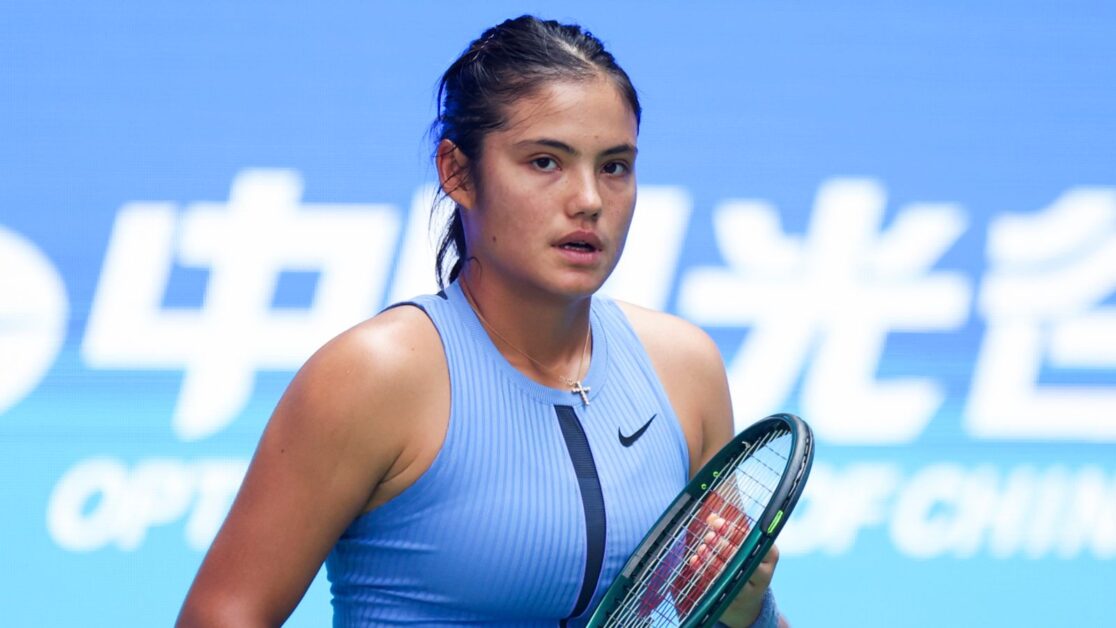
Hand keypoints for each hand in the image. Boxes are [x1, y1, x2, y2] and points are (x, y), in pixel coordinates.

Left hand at [672, 507, 780, 627]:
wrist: (746, 602)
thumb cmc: (745, 563)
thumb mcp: (744, 547)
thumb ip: (730, 531)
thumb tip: (711, 517)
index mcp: (769, 555)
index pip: (756, 542)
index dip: (735, 532)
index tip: (718, 523)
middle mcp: (763, 575)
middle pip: (745, 560)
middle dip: (724, 547)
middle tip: (708, 536)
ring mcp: (748, 591)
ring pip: (731, 576)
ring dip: (713, 560)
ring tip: (701, 548)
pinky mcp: (732, 601)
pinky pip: (717, 586)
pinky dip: (704, 572)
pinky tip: (695, 561)